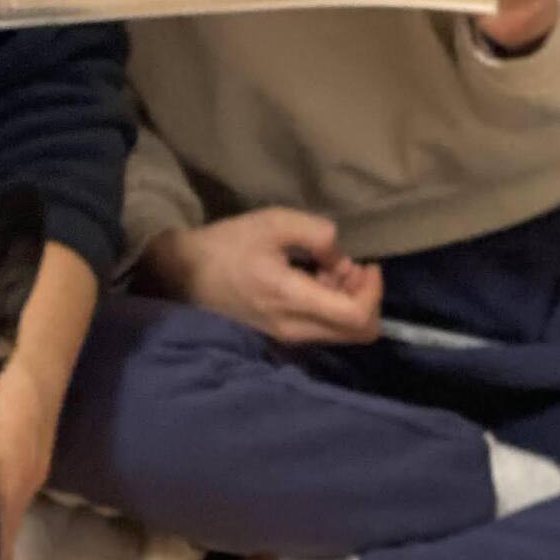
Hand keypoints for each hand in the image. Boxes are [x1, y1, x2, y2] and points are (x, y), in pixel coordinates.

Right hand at [145, 210, 381, 346]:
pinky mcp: (283, 337)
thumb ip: (317, 233)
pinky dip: (332, 307)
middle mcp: (294, 329)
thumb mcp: (273, 222)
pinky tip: (315, 280)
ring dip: (349, 301)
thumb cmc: (228, 245)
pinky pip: (324, 330)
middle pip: (358, 333)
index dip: (373, 292)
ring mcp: (288, 337)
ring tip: (329, 268)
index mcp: (291, 299)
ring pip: (343, 333)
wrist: (186, 274)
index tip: (366, 264)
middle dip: (365, 297)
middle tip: (351, 266)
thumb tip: (340, 257)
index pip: (356, 317)